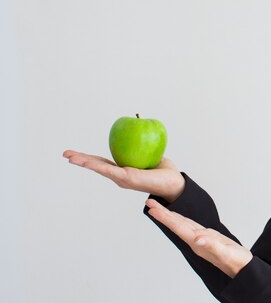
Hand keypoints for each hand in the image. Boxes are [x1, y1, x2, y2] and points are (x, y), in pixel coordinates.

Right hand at [63, 150, 184, 202]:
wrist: (173, 182)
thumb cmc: (162, 169)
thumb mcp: (148, 152)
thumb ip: (141, 142)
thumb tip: (138, 120)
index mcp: (122, 170)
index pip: (103, 162)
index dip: (89, 158)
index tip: (75, 153)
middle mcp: (119, 176)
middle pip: (96, 166)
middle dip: (80, 160)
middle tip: (65, 154)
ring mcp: (122, 178)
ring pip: (100, 168)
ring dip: (85, 162)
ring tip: (71, 158)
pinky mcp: (127, 178)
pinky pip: (110, 170)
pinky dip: (97, 165)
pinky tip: (86, 162)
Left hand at [145, 198, 252, 277]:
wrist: (244, 271)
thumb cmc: (237, 262)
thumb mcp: (226, 253)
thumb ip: (212, 246)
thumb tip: (197, 239)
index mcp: (198, 243)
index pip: (178, 227)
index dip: (165, 217)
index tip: (152, 209)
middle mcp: (197, 241)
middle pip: (176, 224)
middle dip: (162, 213)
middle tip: (149, 201)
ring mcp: (202, 239)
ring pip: (182, 224)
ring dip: (170, 216)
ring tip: (158, 208)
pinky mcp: (209, 238)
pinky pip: (191, 226)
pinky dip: (182, 220)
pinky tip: (179, 218)